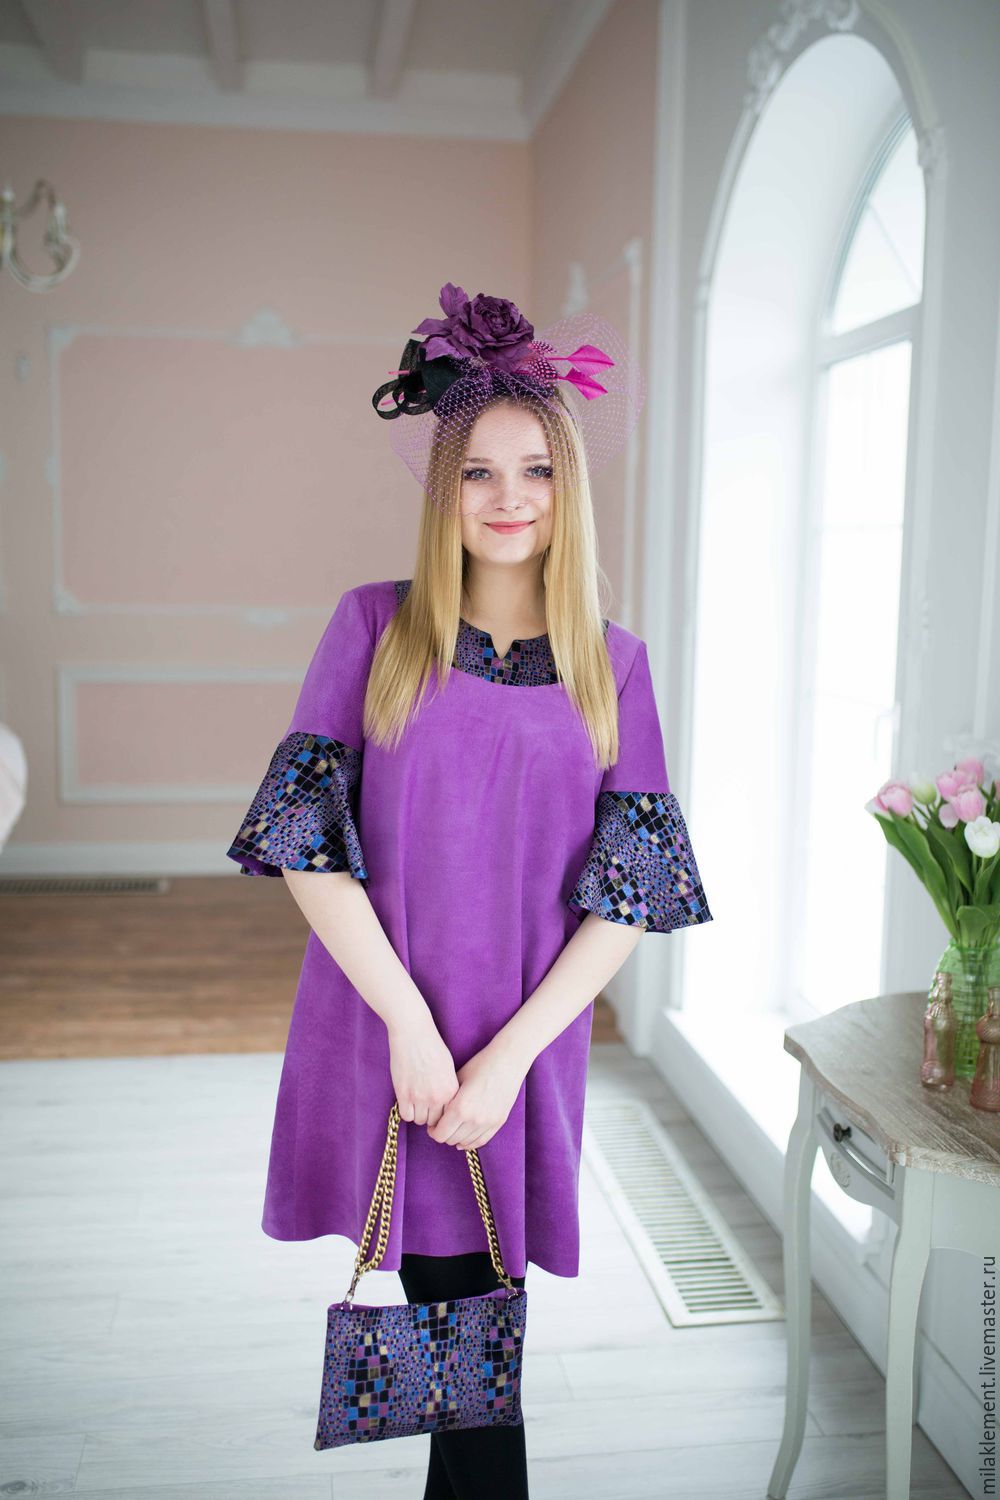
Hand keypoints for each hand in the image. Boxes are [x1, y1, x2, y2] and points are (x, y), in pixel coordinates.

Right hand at [388, 1011, 459, 1127]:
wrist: (414, 1033)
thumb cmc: (431, 1046)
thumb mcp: (448, 1068)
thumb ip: (448, 1088)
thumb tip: (445, 1105)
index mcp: (451, 1090)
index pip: (449, 1115)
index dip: (442, 1114)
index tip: (437, 1111)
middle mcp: (438, 1096)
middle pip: (434, 1121)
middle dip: (430, 1116)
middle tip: (424, 1107)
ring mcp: (420, 1097)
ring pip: (419, 1120)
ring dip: (417, 1113)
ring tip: (415, 1101)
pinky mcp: (403, 1094)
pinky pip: (406, 1116)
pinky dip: (406, 1111)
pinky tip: (407, 1100)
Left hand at [427, 1038, 529, 1150]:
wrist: (507, 1061)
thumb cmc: (480, 1065)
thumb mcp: (457, 1079)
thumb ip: (446, 1100)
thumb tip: (436, 1114)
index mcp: (460, 1108)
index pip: (439, 1134)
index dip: (433, 1131)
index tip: (432, 1125)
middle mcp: (474, 1119)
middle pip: (450, 1140)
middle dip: (443, 1134)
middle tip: (442, 1125)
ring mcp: (488, 1123)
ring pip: (465, 1143)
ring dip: (456, 1138)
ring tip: (454, 1128)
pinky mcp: (498, 1122)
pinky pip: (481, 1141)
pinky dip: (470, 1142)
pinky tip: (464, 1137)